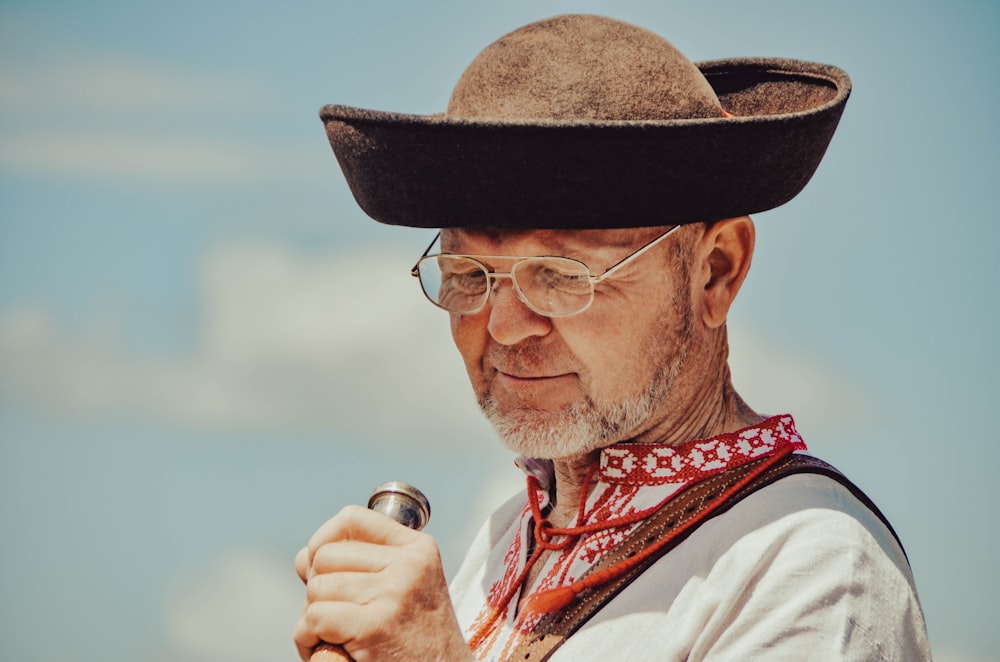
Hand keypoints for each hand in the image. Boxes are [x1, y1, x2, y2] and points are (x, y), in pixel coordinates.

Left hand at [293, 505, 471, 661]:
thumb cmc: (418, 641)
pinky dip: (308, 638)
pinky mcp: (374, 626)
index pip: (351, 518)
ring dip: (312, 618)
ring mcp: (393, 593)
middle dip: (317, 587)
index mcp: (418, 549)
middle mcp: (409, 564)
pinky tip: (328, 649)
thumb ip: (361, 566)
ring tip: (333, 636)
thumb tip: (303, 557)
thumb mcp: (405, 589)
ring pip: (317, 588)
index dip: (324, 539)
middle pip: (326, 555)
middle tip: (333, 616)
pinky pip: (314, 618)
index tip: (322, 568)